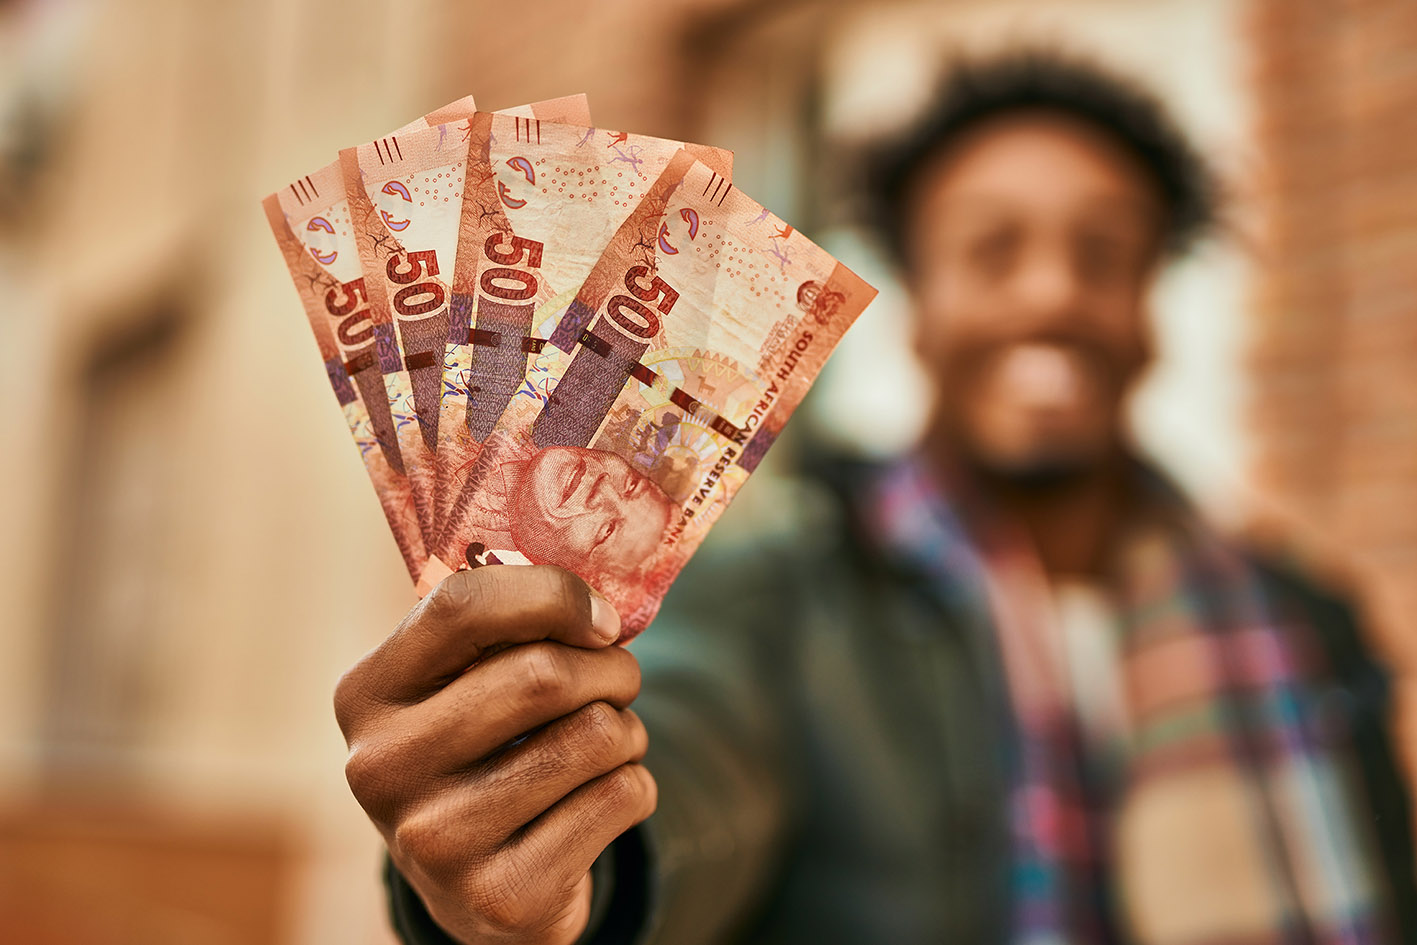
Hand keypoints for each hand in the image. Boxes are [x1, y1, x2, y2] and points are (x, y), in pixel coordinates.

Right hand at [334, 565, 655, 943]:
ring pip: (594, 735)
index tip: (601, 618)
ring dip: (628, 729)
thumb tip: (599, 609)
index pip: (462, 606)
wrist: (479, 891)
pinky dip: (635, 785)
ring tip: (608, 742)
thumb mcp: (457, 688)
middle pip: (542, 675)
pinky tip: (602, 799)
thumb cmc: (481, 754)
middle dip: (611, 668)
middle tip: (619, 680)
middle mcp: (384, 768)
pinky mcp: (502, 895)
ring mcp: (438, 840)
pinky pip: (619, 796)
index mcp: (366, 695)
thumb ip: (502, 632)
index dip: (554, 595)